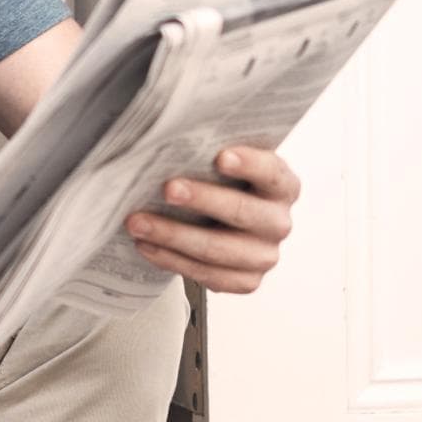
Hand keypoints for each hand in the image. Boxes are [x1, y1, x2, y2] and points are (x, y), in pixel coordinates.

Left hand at [123, 144, 300, 294]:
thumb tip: (175, 140)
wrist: (222, 223)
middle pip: (241, 212)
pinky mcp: (246, 281)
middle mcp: (278, 222)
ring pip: (216, 249)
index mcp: (283, 186)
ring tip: (138, 222)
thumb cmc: (222, 186)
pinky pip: (206, 275)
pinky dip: (171, 259)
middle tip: (167, 189)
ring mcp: (265, 256)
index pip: (271, 172)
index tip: (220, 157)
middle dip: (201, 199)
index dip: (249, 164)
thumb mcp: (226, 164)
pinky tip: (147, 245)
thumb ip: (212, 152)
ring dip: (173, 235)